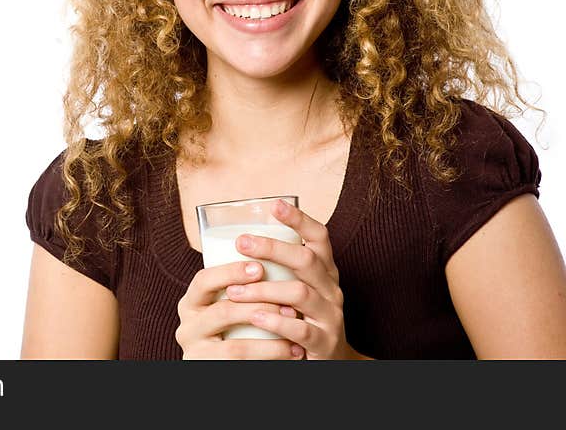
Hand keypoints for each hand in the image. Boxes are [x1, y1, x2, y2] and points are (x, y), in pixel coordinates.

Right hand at [175, 259, 305, 359]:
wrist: (225, 365)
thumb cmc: (233, 328)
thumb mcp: (228, 303)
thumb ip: (241, 283)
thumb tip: (279, 239)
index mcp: (192, 301)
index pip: (204, 280)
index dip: (230, 272)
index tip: (259, 268)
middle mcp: (187, 325)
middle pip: (222, 311)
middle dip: (260, 306)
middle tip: (290, 304)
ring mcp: (196, 351)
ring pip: (236, 343)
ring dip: (273, 337)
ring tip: (296, 328)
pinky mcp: (207, 369)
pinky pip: (242, 363)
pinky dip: (271, 355)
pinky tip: (293, 350)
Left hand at [224, 198, 356, 359]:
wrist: (333, 363)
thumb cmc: (304, 318)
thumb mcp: (298, 290)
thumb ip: (280, 269)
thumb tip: (239, 239)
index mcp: (325, 272)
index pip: (320, 238)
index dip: (300, 219)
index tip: (275, 205)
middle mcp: (332, 289)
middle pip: (306, 260)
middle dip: (272, 248)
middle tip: (241, 242)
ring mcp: (331, 316)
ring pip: (299, 293)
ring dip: (263, 289)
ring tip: (234, 290)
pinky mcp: (324, 343)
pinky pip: (301, 329)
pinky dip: (276, 322)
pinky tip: (254, 319)